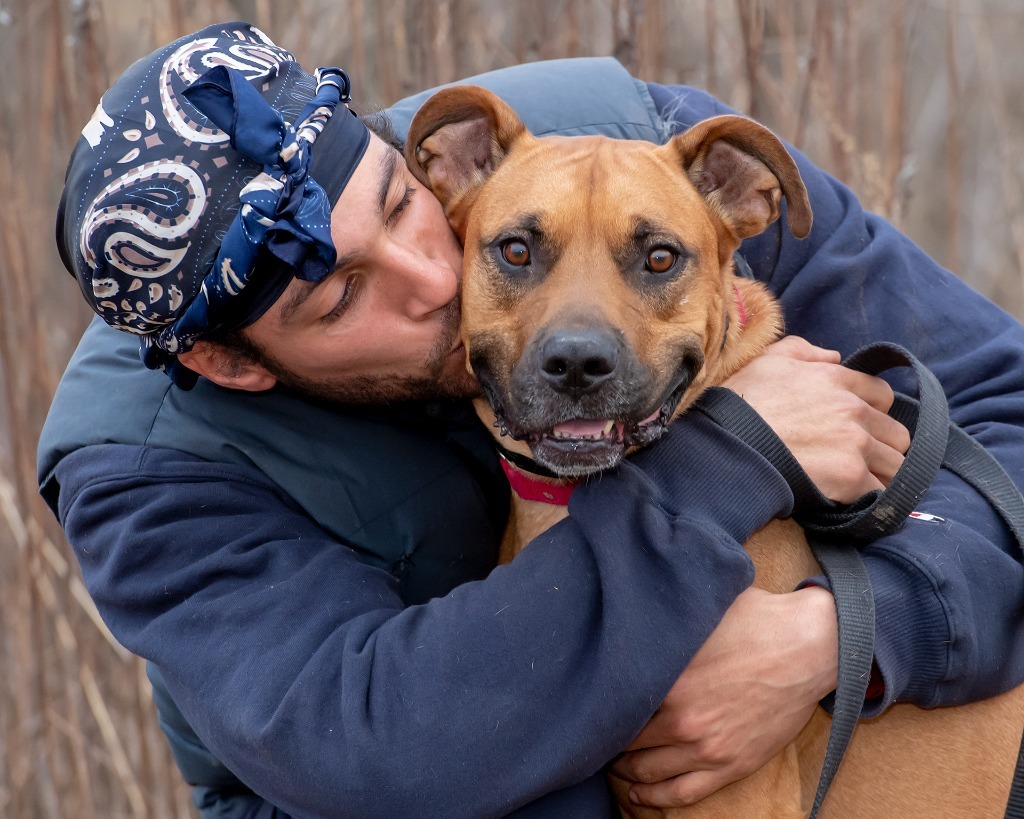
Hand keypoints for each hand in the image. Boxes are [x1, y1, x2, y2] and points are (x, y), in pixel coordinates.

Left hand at [611, 586, 837, 807]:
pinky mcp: (731, 765)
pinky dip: (654, 798)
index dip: (601, 709)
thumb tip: (635, 611)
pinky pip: (682, 793)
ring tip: (613, 766)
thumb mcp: (700, 614)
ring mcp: (707, 748)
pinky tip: (637, 794)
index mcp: (669, 682)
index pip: (617, 706)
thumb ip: (665, 624)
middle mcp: (682, 721)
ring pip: (648, 773)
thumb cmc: (755, 622)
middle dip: (608, 743)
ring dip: (625, 773)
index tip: (591, 708)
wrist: (808, 648)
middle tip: (596, 739)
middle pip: (626, 742)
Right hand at [722, 336, 910, 502]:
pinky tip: (852, 501)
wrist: (728, 445)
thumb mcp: (767, 361)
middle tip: (857, 459)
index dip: (872, 412)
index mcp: (837, 380)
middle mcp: (854, 410)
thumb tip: (834, 357)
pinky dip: (870, 500)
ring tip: (857, 484)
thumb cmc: (741, 404)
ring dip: (880, 476)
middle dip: (881, 447)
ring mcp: (856, 444)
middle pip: (896, 434)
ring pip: (896, 466)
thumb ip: (803, 350)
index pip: (883, 396)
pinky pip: (880, 493)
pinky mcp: (851, 477)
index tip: (855, 426)